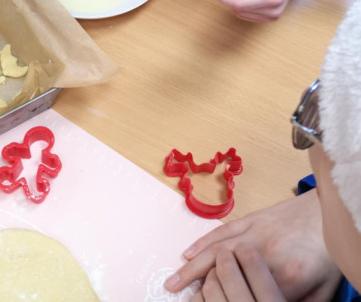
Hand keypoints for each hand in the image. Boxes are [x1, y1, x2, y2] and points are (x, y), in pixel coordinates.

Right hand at [165, 190, 341, 301]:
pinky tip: (188, 254)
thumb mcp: (324, 290)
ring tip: (173, 282)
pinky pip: (222, 231)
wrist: (329, 210)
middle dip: (200, 290)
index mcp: (284, 277)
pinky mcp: (251, 219)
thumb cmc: (329, 252)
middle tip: (181, 300)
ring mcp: (254, 234)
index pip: (248, 298)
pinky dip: (203, 242)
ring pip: (215, 252)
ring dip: (191, 268)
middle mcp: (263, 254)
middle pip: (224, 275)